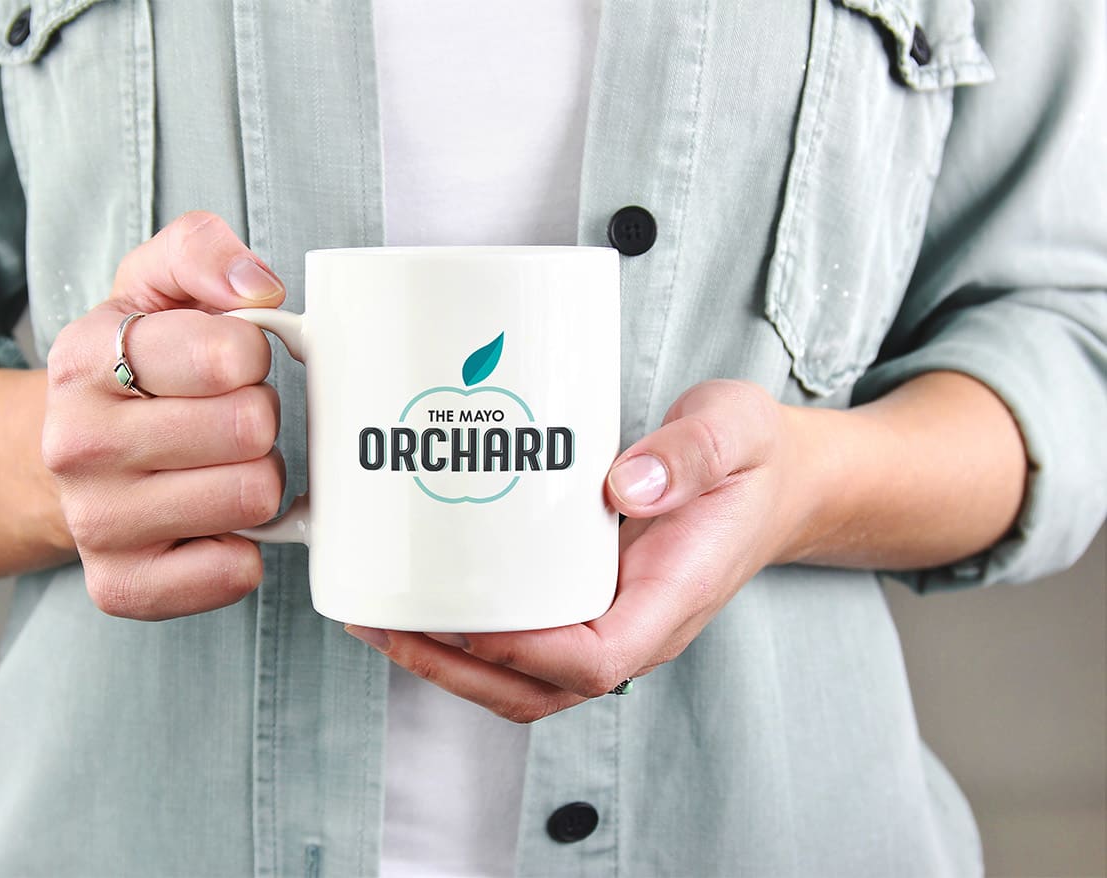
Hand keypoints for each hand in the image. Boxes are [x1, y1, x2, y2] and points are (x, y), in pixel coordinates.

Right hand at [43, 212, 287, 619]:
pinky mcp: (120, 585)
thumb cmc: (135, 368)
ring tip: (219, 466)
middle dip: (259, 419)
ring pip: (253, 498)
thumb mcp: (152, 285)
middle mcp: (78, 443)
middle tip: (227, 420)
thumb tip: (259, 286)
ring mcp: (95, 521)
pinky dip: (243, 549)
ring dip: (257, 480)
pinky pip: (234, 573)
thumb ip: (201, 250)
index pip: (233, 354)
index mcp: (86, 357)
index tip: (230, 362)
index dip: (253, 355)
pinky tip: (213, 523)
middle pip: (253, 429)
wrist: (68, 456)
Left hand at [346, 380, 813, 721]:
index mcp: (674, 599)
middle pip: (538, 689)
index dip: (523, 652)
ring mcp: (609, 620)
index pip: (595, 661)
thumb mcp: (735, 432)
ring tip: (379, 619)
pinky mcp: (587, 602)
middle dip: (455, 669)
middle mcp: (636, 626)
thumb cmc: (754, 461)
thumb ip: (689, 454)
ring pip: (522, 678)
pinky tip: (422, 598)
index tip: (463, 617)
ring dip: (448, 662)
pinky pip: (523, 642)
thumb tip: (623, 484)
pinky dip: (467, 636)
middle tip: (382, 623)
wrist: (776, 482)